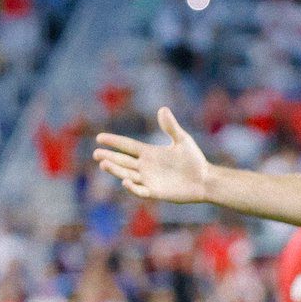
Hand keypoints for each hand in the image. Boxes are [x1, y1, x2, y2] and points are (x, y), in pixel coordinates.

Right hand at [94, 107, 212, 203]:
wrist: (204, 179)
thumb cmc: (194, 159)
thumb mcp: (182, 140)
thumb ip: (171, 127)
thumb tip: (162, 109)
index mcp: (149, 153)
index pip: (127, 146)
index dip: (114, 142)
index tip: (99, 138)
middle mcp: (145, 166)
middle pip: (122, 161)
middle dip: (109, 157)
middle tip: (96, 153)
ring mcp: (149, 180)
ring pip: (127, 174)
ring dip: (115, 170)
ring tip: (103, 164)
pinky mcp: (155, 192)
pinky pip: (140, 190)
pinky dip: (132, 187)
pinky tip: (125, 181)